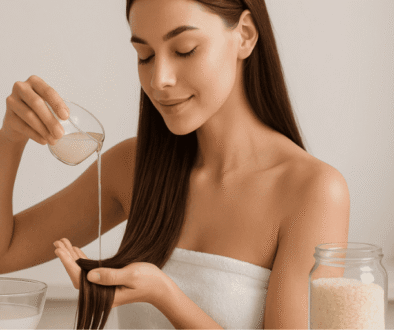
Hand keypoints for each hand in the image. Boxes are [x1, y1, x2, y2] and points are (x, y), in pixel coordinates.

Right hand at [1, 75, 68, 145]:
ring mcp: (12, 101)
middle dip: (50, 120)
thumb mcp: (49, 106)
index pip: (48, 91)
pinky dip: (35, 135)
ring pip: (29, 116)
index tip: (66, 117)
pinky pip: (23, 126)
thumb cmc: (39, 112)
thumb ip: (57, 109)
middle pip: (37, 103)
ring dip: (44, 130)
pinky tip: (44, 140)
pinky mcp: (8, 116)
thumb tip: (65, 118)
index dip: (57, 104)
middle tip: (60, 133)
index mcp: (35, 82)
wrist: (20, 124)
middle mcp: (21, 88)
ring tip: (54, 140)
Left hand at [53, 238, 170, 308]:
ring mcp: (105, 287)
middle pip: (78, 275)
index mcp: (105, 295)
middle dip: (67, 258)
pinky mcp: (109, 281)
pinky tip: (77, 251)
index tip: (61, 251)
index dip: (69, 264)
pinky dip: (83, 259)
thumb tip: (90, 275)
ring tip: (64, 244)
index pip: (81, 279)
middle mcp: (102, 293)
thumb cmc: (149, 281)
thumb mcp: (131, 275)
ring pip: (83, 272)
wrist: (161, 287)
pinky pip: (92, 270)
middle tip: (58, 243)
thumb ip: (111, 276)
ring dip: (73, 257)